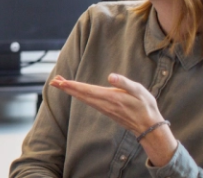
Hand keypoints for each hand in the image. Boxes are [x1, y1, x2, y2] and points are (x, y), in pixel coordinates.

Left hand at [51, 73, 177, 165]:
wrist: (148, 127)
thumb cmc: (145, 107)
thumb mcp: (139, 92)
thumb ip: (125, 83)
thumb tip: (111, 76)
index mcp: (111, 97)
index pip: (88, 90)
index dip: (74, 86)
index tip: (61, 82)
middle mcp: (104, 104)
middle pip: (82, 95)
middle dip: (67, 88)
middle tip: (53, 81)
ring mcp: (104, 108)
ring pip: (83, 99)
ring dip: (71, 91)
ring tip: (59, 84)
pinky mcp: (105, 110)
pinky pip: (88, 102)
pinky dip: (79, 95)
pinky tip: (74, 92)